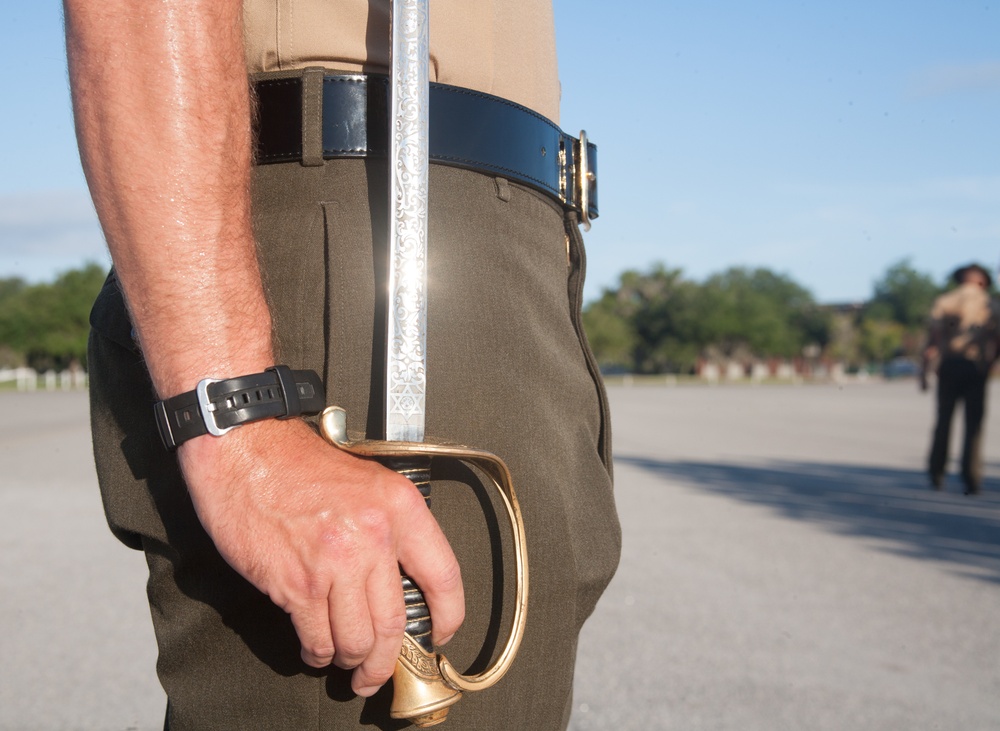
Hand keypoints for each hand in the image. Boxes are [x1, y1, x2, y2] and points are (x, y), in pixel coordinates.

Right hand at [176, 418, 464, 696]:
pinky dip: (317, 652)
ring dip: (352, 660)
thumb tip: (399, 583)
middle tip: (378, 672)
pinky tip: (315, 649)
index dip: (448, 615)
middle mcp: (374, 536)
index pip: (443, 575)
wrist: (245, 450)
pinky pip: (317, 638)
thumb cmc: (299, 463)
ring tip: (345, 660)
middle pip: (395, 622)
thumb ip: (390, 527)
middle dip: (387, 660)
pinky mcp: (296, 583)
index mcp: (400, 506)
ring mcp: (335, 563)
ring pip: (357, 640)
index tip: (440, 634)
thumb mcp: (367, 480)